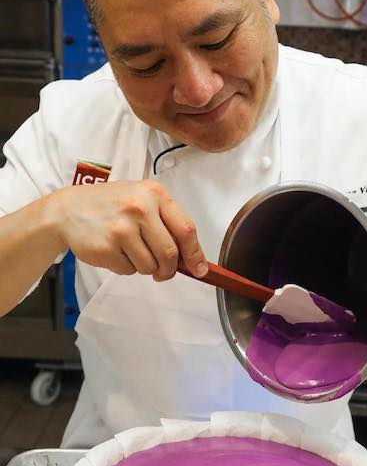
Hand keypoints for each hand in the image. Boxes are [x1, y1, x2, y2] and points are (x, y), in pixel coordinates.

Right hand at [53, 179, 206, 280]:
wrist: (68, 209)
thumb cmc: (111, 205)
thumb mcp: (142, 199)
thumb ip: (167, 223)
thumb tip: (193, 259)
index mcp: (154, 194)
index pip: (186, 229)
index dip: (195, 254)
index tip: (200, 269)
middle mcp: (140, 208)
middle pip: (169, 254)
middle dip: (169, 269)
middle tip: (163, 272)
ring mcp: (121, 228)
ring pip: (150, 266)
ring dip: (146, 268)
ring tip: (131, 251)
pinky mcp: (106, 247)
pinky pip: (129, 270)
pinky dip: (126, 267)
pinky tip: (115, 251)